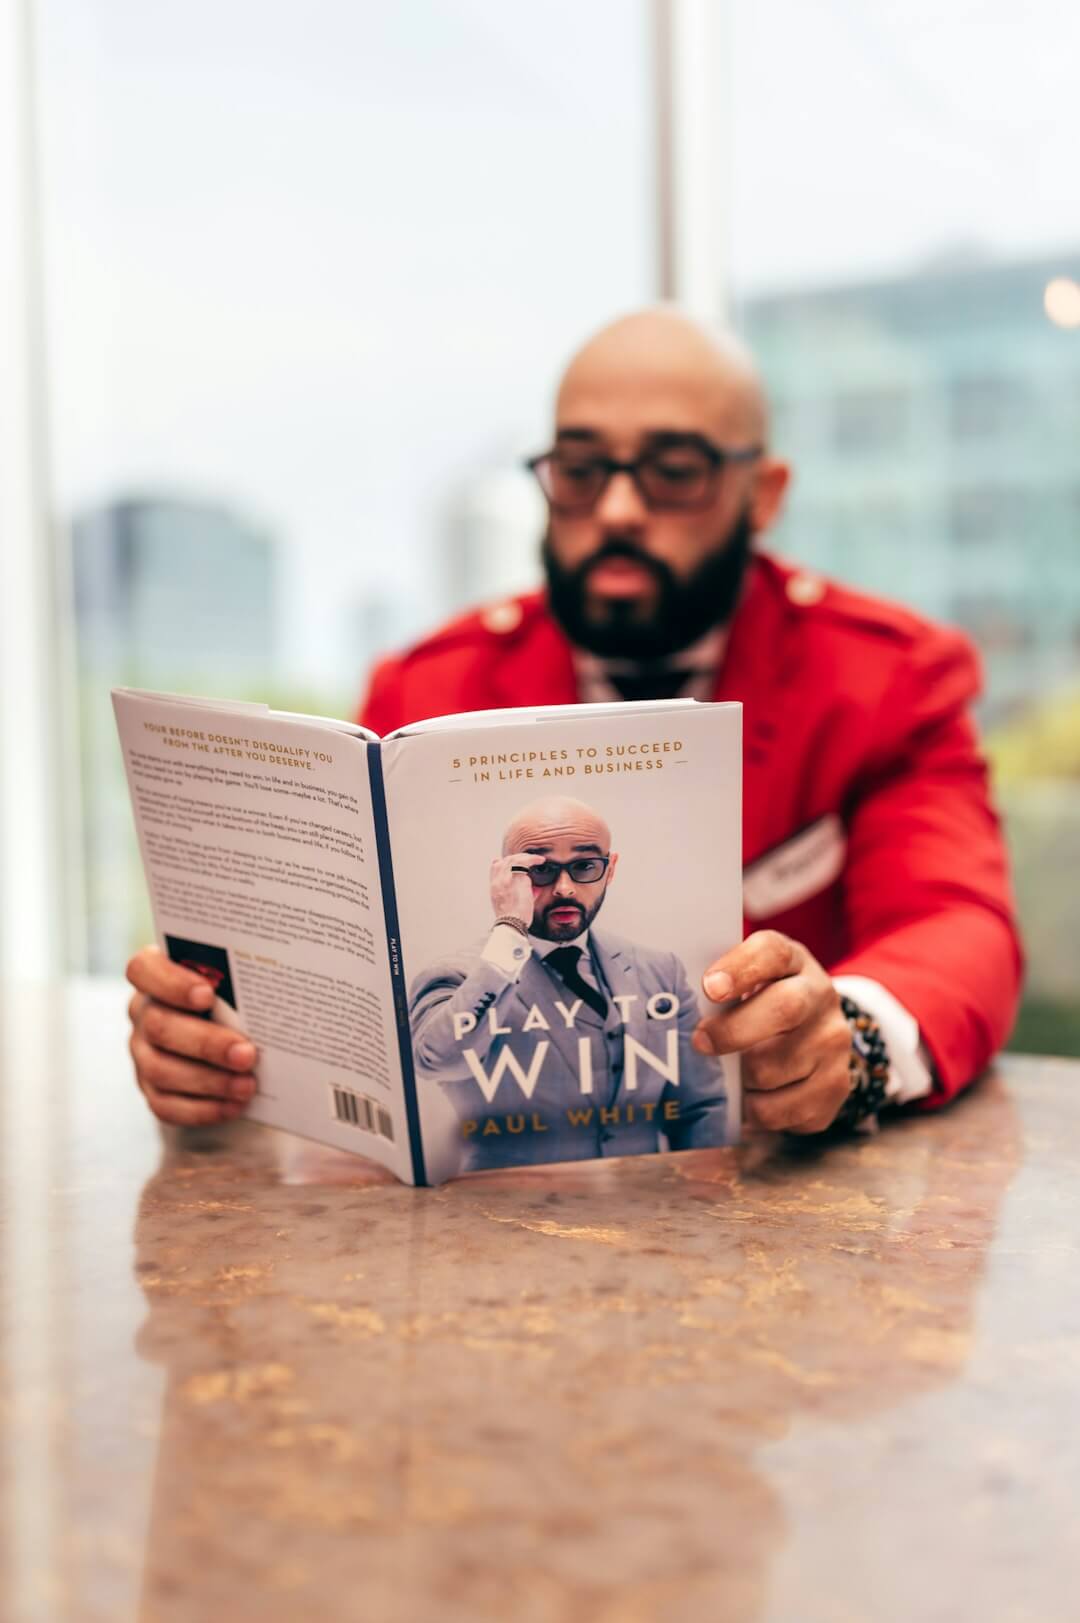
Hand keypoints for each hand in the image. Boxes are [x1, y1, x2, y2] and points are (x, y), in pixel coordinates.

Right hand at [126, 946, 258, 1126]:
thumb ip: (241, 975)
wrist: (230, 1032)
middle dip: (206, 1043)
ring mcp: (143, 1053)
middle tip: (247, 1054)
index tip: (207, 994)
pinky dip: (203, 1109)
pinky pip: (167, 1105)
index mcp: (155, 975)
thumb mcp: (234, 978)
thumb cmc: (235, 995)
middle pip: (159, 1026)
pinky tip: (235, 1105)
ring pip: (162, 1070)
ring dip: (209, 1081)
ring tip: (248, 1085)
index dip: (171, 983)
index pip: (143, 970)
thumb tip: (280, 978)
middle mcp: (143, 1013)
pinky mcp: (152, 1089)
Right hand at [489, 853, 542, 927]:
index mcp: (494, 888)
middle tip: (527, 858)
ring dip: (526, 857)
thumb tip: (529, 888)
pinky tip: (540, 860)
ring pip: (513, 859)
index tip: (512, 860)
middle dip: (517, 857)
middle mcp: (498, 881)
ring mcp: (506, 879)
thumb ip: (513, 894)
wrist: (512, 924)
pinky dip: (533, 859)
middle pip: (504, 861)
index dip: (503, 862)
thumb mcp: (506, 905)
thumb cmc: (512, 919)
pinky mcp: (517, 879)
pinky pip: (524, 863)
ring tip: (537, 859)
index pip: (495, 867)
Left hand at [694, 931, 851, 1133]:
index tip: (710, 988)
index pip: (771, 952)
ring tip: (729, 1074)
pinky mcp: (836, 1086)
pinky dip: (754, 1110)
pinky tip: (749, 1097)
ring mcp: (833, 1042)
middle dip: (733, 1031)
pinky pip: (781, 1110)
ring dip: (739, 1079)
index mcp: (792, 961)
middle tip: (700, 1043)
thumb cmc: (757, 1005)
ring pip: (773, 1068)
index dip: (740, 968)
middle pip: (785, 1009)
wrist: (812, 1037)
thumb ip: (718, 988)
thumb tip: (668, 1008)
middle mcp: (821, 996)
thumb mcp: (744, 983)